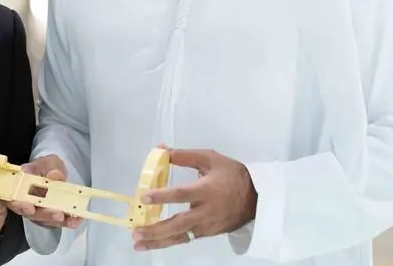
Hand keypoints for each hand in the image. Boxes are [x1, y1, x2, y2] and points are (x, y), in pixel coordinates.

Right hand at [7, 155, 81, 228]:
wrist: (53, 172)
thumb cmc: (46, 167)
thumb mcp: (48, 162)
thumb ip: (50, 167)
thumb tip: (54, 175)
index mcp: (19, 188)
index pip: (14, 200)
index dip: (20, 205)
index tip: (29, 207)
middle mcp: (26, 204)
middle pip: (32, 214)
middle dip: (45, 215)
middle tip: (57, 214)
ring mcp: (39, 212)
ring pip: (45, 220)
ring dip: (57, 221)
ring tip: (69, 219)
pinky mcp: (50, 217)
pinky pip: (58, 222)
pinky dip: (68, 221)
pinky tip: (76, 220)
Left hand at [132, 148, 256, 250]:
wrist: (257, 198)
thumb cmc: (232, 175)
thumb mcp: (210, 158)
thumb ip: (184, 156)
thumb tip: (160, 149)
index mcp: (206, 190)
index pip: (181, 194)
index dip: (162, 196)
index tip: (143, 198)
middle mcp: (205, 211)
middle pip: (178, 224)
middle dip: (155, 230)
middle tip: (136, 231)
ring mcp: (206, 226)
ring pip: (180, 236)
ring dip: (158, 241)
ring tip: (138, 243)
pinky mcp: (207, 233)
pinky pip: (186, 239)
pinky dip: (169, 241)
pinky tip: (154, 243)